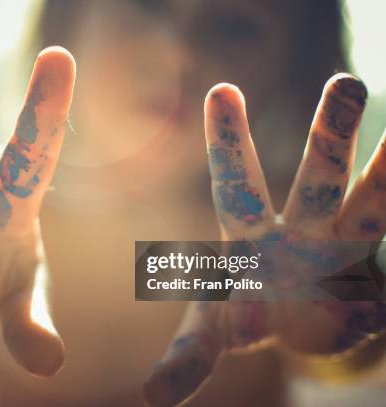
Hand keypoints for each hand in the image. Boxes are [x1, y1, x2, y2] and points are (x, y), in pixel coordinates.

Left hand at [143, 74, 385, 405]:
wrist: (298, 325)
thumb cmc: (245, 313)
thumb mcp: (212, 335)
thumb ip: (186, 358)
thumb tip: (153, 397)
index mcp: (252, 237)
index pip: (237, 182)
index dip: (228, 141)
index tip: (221, 90)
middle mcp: (305, 230)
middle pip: (319, 178)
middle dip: (331, 135)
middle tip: (347, 82)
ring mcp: (349, 251)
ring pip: (375, 203)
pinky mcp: (378, 282)